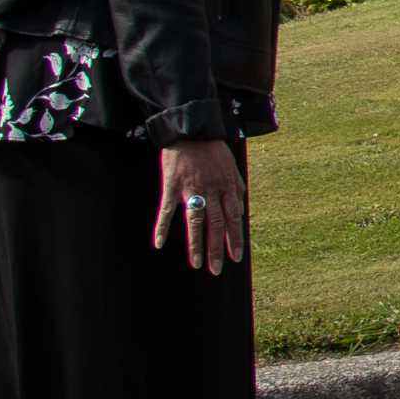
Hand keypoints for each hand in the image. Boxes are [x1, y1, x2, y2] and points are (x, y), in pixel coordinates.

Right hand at [155, 139, 245, 276]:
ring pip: (195, 222)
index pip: (233, 218)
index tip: (236, 257)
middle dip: (217, 248)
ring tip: (197, 264)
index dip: (234, 238)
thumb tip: (240, 208)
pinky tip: (159, 243)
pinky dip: (162, 227)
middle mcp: (212, 190)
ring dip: (197, 244)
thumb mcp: (232, 166)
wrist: (191, 129)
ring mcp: (192, 189)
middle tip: (217, 269)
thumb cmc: (212, 149)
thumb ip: (237, 187)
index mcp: (227, 187)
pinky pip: (167, 210)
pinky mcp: (172, 186)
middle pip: (216, 224)